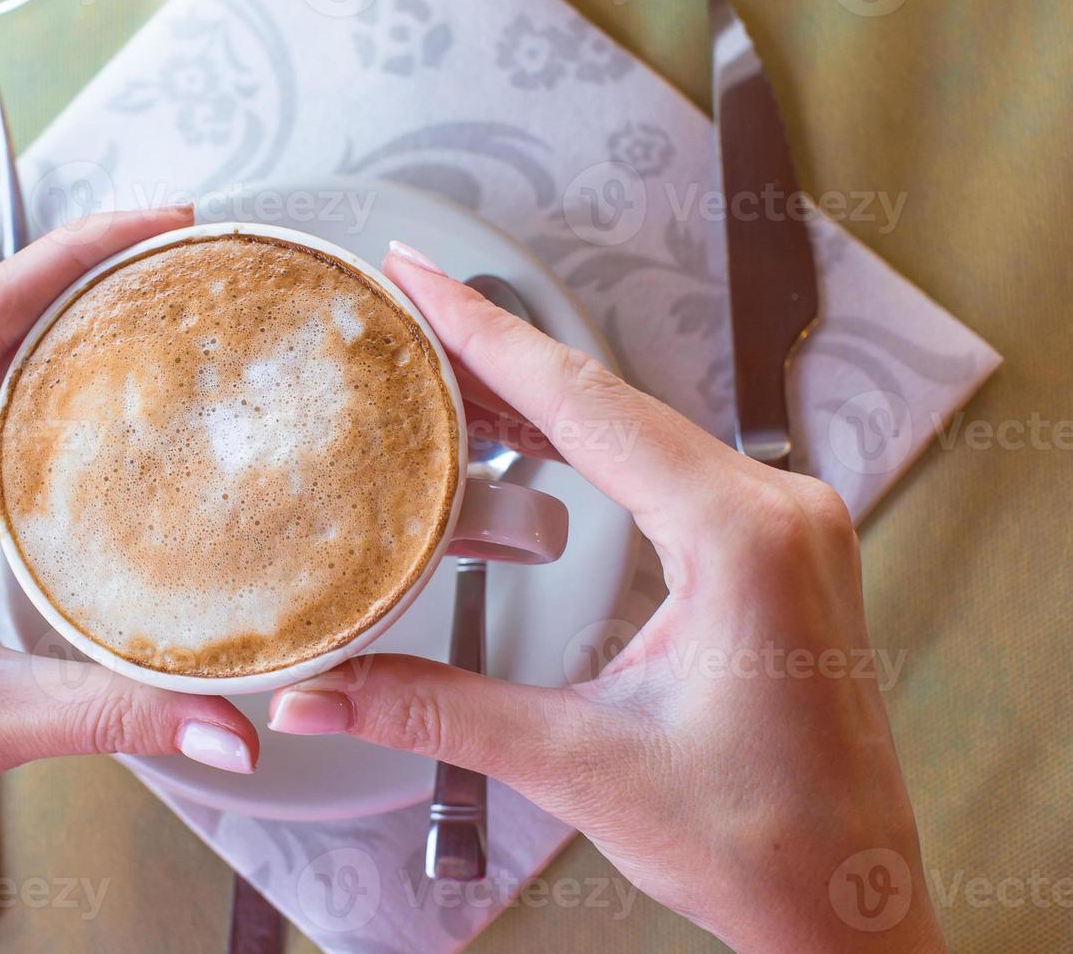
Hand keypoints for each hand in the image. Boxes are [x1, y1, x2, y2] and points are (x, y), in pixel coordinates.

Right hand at [267, 243, 945, 951]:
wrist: (847, 903)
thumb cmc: (761, 841)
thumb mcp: (581, 764)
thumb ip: (437, 711)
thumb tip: (319, 691)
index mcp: (742, 535)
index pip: (585, 403)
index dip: (485, 332)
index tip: (417, 274)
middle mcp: (776, 509)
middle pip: (607, 400)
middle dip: (498, 350)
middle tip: (405, 304)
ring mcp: (782, 525)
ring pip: (637, 428)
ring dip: (539, 398)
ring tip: (443, 362)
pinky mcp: (771, 550)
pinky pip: (663, 468)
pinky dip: (588, 444)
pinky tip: (526, 436)